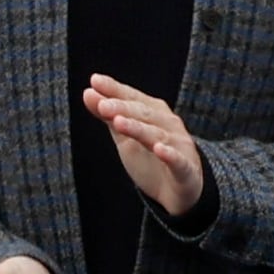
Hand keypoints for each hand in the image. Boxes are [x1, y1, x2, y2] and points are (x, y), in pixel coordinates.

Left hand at [81, 76, 207, 221]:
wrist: (179, 192)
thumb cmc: (151, 158)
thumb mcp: (125, 137)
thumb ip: (108, 116)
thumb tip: (88, 92)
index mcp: (154, 114)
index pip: (133, 98)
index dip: (115, 90)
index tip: (95, 81)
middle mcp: (168, 125)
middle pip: (144, 114)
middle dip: (123, 108)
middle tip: (102, 105)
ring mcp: (179, 146)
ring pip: (157, 135)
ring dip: (139, 128)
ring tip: (119, 123)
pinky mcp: (186, 170)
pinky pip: (178, 161)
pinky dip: (170, 154)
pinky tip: (160, 149)